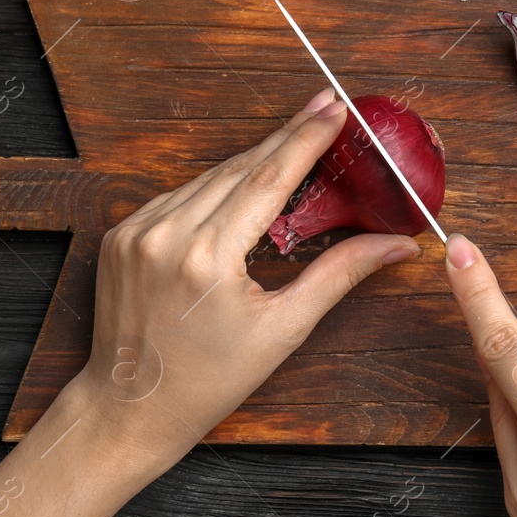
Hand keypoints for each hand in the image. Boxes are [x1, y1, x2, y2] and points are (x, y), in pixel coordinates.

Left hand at [67, 88, 421, 473]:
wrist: (131, 408)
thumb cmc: (209, 380)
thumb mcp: (283, 328)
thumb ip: (340, 274)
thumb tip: (396, 244)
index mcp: (207, 258)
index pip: (268, 178)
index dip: (306, 138)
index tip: (334, 107)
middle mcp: (166, 235)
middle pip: (240, 168)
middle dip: (286, 138)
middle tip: (325, 108)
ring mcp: (137, 232)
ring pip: (208, 178)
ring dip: (251, 161)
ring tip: (294, 144)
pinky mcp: (120, 235)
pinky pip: (178, 196)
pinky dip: (212, 188)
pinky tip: (241, 185)